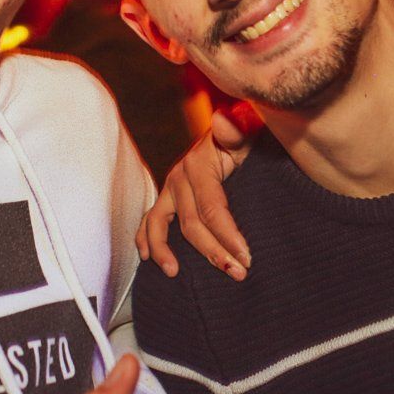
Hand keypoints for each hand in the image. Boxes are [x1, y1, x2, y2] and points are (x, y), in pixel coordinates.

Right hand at [139, 107, 256, 278]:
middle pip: (191, 224)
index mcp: (198, 165)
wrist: (233, 129)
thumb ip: (237, 126)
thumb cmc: (244, 135)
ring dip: (168, 253)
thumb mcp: (247, 128)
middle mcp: (178, 177)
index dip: (228, 235)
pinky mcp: (167, 197)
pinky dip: (146, 239)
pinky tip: (148, 259)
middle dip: (214, 252)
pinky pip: (150, 220)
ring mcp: (170, 188)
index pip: (212, 209)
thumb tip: (225, 119)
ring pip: (162, 226)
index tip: (246, 257)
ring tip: (176, 274)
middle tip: (238, 273)